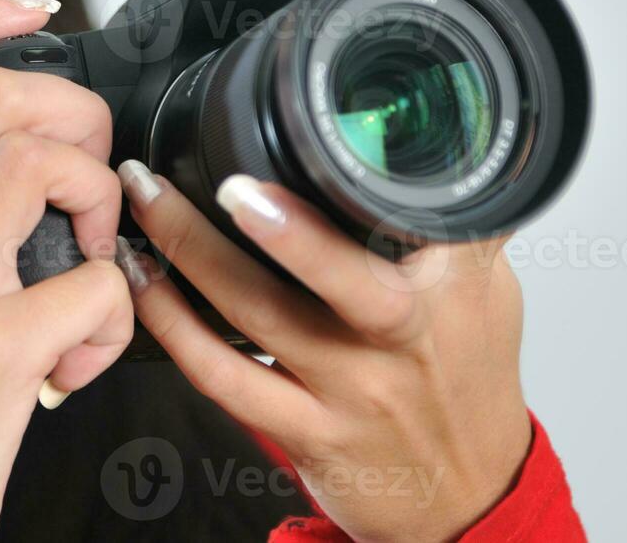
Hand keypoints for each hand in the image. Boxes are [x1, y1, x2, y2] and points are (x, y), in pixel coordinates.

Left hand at [117, 162, 532, 542]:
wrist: (466, 494)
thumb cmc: (466, 375)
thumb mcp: (484, 286)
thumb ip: (445, 214)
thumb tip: (426, 132)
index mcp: (450, 286)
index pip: (414, 222)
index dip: (360, 184)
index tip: (307, 142)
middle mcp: (401, 339)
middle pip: (339, 276)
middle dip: (276, 225)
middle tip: (219, 178)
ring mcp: (349, 389)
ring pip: (257, 316)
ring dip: (190, 254)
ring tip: (145, 203)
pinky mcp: (303, 431)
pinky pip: (221, 376)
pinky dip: (171, 325)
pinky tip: (141, 282)